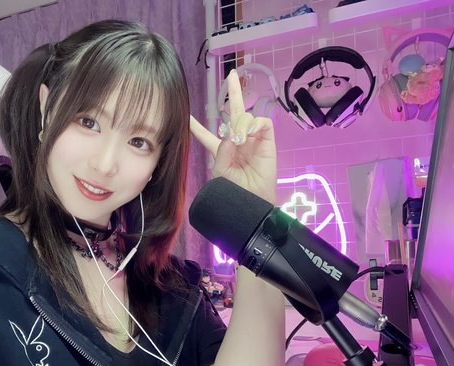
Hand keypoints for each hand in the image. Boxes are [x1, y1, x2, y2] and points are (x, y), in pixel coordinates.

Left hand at [190, 69, 276, 202]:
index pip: (207, 136)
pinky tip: (248, 136)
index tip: (184, 117)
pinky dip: (253, 125)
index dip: (196, 128)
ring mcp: (254, 140)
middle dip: (234, 93)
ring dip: (240, 123)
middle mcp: (238, 142)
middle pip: (233, 113)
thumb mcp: (220, 169)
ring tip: (240, 140)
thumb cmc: (233, 191)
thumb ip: (221, 148)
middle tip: (232, 75)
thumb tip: (234, 132)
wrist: (251, 202)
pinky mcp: (268, 141)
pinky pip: (262, 122)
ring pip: (246, 116)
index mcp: (222, 151)